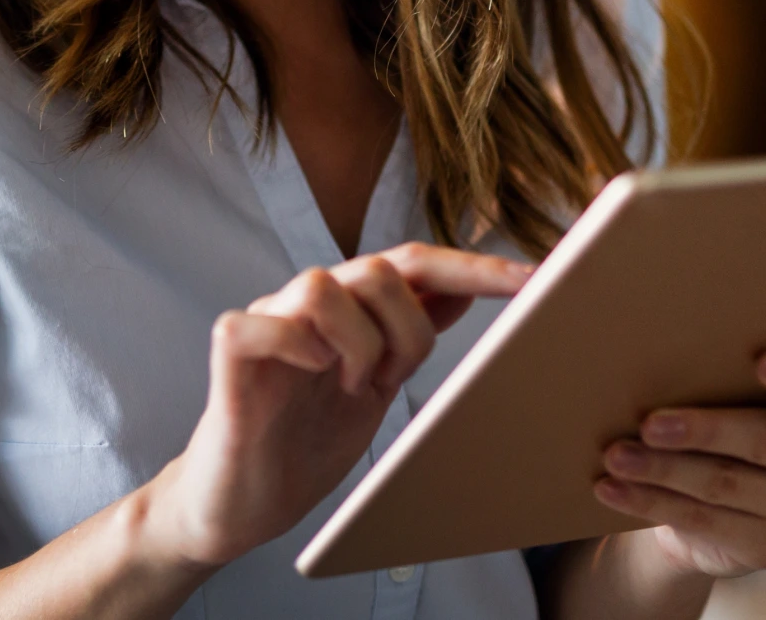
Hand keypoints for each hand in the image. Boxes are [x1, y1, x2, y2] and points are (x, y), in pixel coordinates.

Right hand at [143, 243, 531, 568]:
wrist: (242, 501)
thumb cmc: (304, 441)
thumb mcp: (376, 385)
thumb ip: (407, 335)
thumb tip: (460, 290)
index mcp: (350, 308)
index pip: (416, 264)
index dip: (473, 267)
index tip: (534, 279)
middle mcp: (309, 301)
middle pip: (376, 269)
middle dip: (405, 331)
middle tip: (390, 381)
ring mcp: (269, 320)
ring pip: (322, 287)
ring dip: (354, 345)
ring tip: (349, 387)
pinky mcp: (231, 350)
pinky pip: (262, 324)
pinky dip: (295, 346)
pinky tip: (308, 375)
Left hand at [593, 349, 765, 577]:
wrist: (730, 507)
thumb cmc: (735, 421)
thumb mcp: (744, 395)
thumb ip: (728, 372)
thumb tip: (652, 341)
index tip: (763, 360)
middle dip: (703, 430)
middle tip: (649, 423)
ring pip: (727, 485)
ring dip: (663, 470)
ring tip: (616, 455)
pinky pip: (705, 522)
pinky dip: (652, 503)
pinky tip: (613, 489)